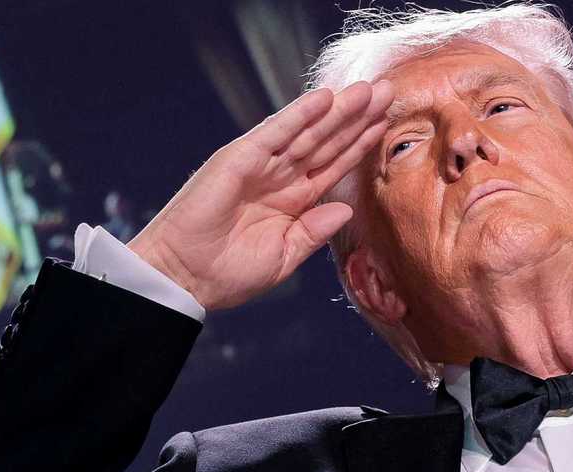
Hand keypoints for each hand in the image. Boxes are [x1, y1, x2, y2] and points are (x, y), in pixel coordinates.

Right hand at [127, 80, 393, 310]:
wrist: (185, 279)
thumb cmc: (226, 273)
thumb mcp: (284, 257)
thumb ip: (315, 232)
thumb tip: (345, 209)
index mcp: (291, 201)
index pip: (333, 166)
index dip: (359, 145)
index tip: (386, 124)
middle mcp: (278, 178)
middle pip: (326, 141)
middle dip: (356, 118)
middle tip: (387, 92)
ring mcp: (259, 165)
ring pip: (307, 132)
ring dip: (337, 110)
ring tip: (367, 90)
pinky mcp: (238, 159)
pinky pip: (275, 133)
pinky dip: (299, 114)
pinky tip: (324, 98)